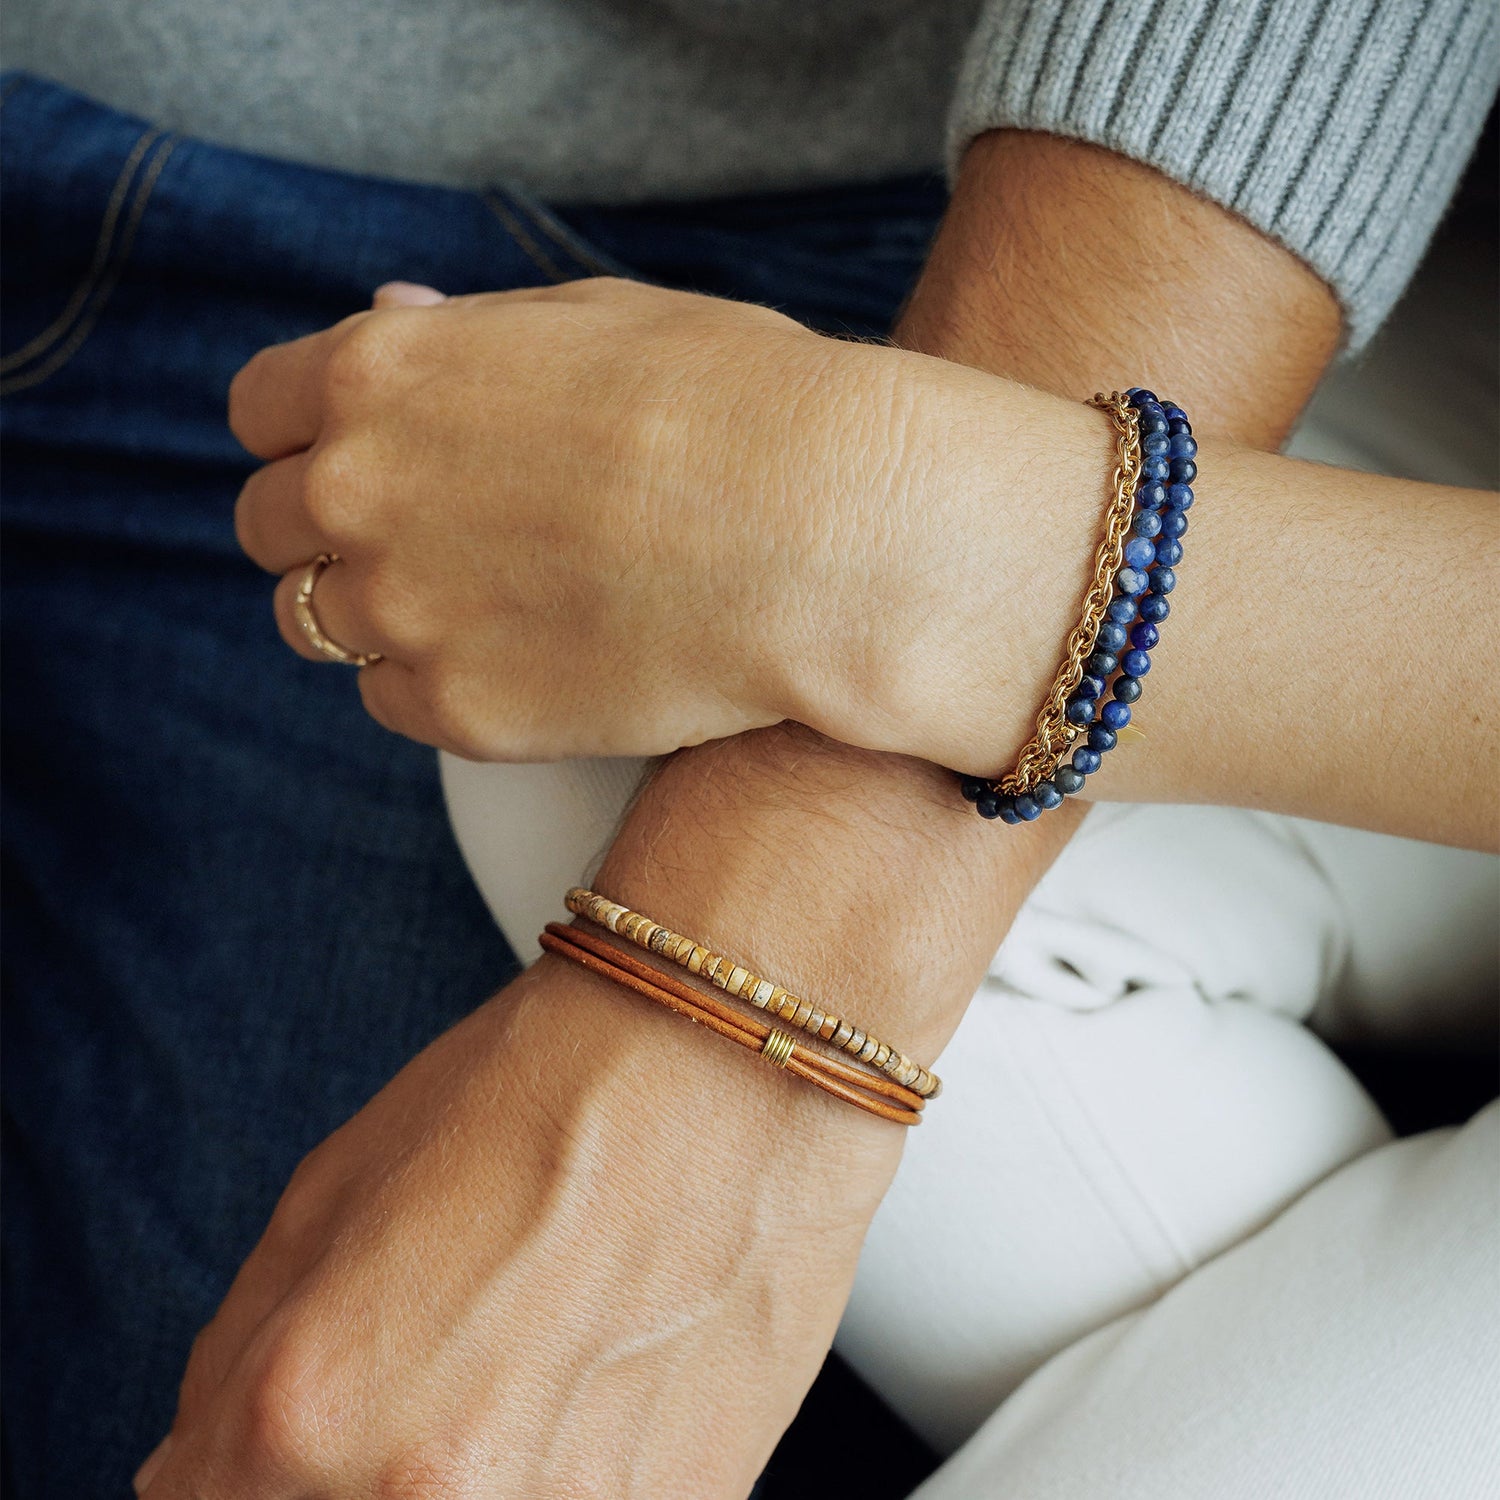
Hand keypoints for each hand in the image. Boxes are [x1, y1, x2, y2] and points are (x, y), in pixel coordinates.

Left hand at [132, 721, 1077, 1498]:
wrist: (740, 1057)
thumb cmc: (555, 1085)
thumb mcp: (331, 1187)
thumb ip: (238, 1358)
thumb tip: (202, 1465)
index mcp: (311, 1411)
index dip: (239, 1469)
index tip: (276, 1444)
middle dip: (341, 1474)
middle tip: (423, 1372)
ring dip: (465, 1476)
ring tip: (521, 1361)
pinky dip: (567, 1474)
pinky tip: (597, 1376)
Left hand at [229, 277, 1106, 771]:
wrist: (823, 531)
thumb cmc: (734, 403)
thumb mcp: (588, 320)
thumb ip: (461, 335)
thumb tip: (383, 315)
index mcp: (380, 373)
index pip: (259, 411)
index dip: (304, 435)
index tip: (357, 460)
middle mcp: (358, 491)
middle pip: (266, 529)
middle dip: (328, 533)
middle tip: (425, 545)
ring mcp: (402, 611)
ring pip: (317, 626)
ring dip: (380, 615)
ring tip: (486, 606)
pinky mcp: (459, 713)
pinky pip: (395, 706)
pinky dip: (441, 688)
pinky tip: (526, 661)